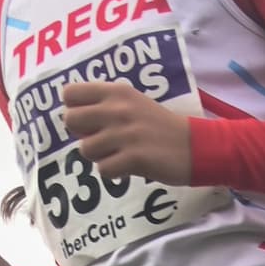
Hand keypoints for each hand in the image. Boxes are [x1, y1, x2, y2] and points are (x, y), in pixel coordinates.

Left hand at [60, 79, 194, 182]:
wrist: (194, 145)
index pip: (70, 93)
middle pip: (71, 120)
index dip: (74, 109)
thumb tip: (74, 120)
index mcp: (116, 92)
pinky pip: (103, 170)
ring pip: (85, 149)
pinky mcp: (134, 158)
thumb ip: (105, 105)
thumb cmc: (159, 126)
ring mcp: (125, 134)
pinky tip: (127, 167)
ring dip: (99, 157)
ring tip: (118, 155)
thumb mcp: (133, 103)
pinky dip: (113, 173)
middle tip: (101, 140)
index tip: (88, 120)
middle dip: (81, 134)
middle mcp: (117, 109)